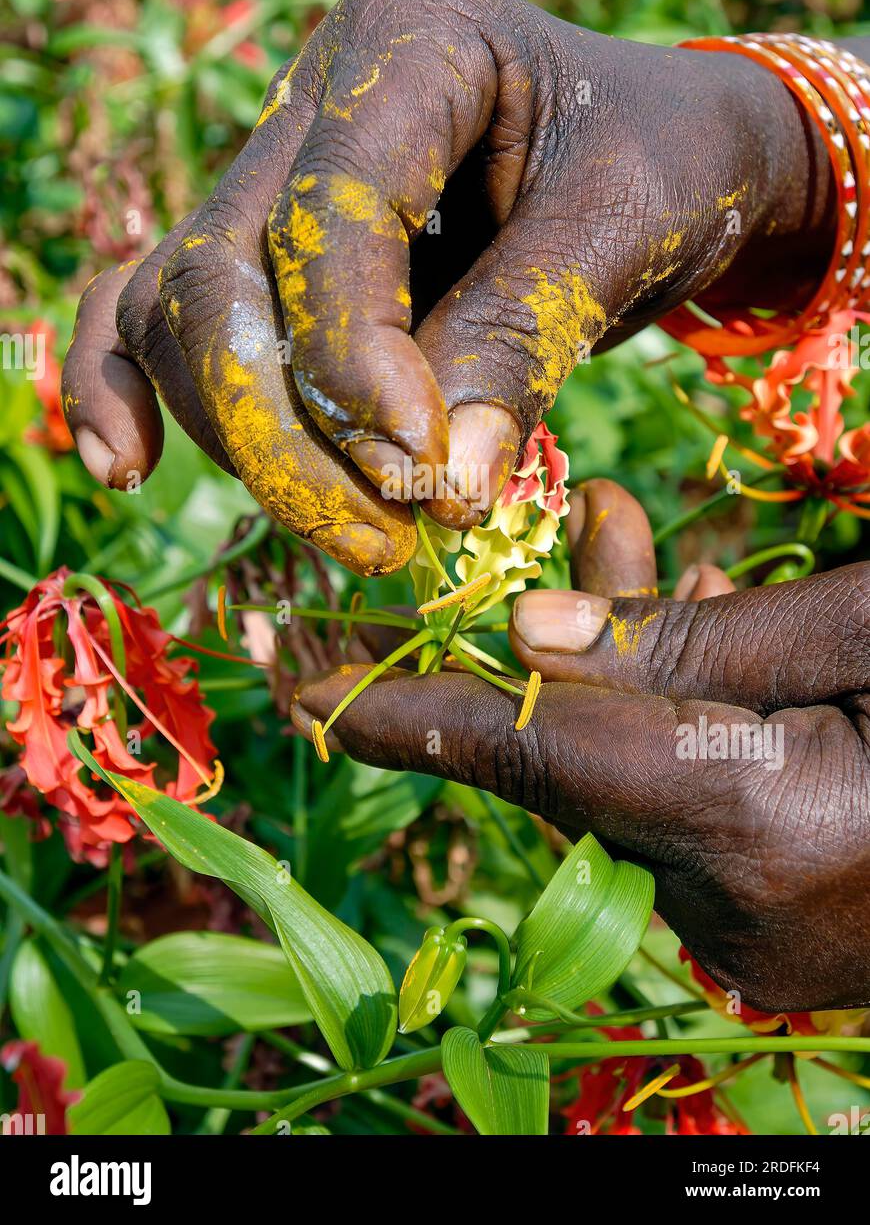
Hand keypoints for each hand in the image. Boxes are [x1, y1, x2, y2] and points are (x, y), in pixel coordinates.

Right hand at [62, 0, 834, 575]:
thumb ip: (521, 343)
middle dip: (282, 428)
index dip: (356, 355)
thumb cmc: (662, 167)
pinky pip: (161, 313)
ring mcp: (274, 168)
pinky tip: (127, 470)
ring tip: (362, 535)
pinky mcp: (266, 248)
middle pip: (219, 271)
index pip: (330, 210)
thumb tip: (438, 488)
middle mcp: (314, 94)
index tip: (426, 467)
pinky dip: (140, 390)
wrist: (666, 157)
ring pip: (186, 312)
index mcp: (413, 36)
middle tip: (382, 534)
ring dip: (250, 444)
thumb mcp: (623, 234)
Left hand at [292, 479, 869, 1012]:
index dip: (391, 702)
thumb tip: (540, 626)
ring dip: (603, 652)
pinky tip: (686, 614)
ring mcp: (749, 922)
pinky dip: (658, 710)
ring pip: (614, 766)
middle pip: (563, 750)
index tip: (283, 667)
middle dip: (528, 631)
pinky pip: (668, 800)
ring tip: (605, 521)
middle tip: (522, 511)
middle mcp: (727, 897)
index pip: (523, 747)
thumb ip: (702, 639)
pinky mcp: (771, 913)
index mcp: (754, 813)